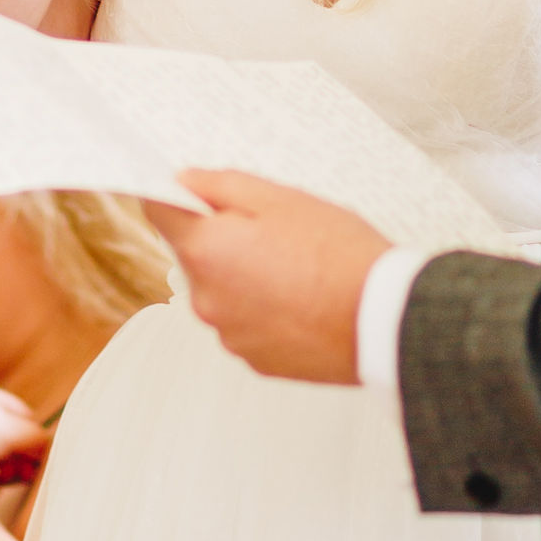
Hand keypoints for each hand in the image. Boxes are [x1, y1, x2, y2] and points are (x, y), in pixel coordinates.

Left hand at [147, 173, 386, 383]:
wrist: (382, 321)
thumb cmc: (339, 256)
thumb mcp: (282, 199)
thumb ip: (222, 185)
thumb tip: (184, 181)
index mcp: (206, 251)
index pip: (157, 210)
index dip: (174, 194)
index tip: (190, 189)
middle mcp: (205, 298)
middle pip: (197, 253)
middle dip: (225, 238)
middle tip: (276, 230)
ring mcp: (229, 334)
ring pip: (223, 290)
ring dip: (246, 276)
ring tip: (299, 269)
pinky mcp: (255, 359)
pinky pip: (247, 322)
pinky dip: (266, 309)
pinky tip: (304, 299)